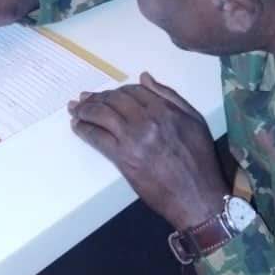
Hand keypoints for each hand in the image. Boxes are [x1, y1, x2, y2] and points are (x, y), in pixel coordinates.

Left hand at [68, 73, 227, 230]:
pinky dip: (84, 129)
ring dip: (84, 110)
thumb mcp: (194, 120)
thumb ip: (169, 96)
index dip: (116, 91)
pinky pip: (97, 138)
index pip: (132, 91)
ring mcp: (133, 138)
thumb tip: (144, 77)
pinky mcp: (123, 158)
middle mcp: (147, 119)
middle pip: (113, 100)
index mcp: (165, 109)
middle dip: (97, 98)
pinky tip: (77, 125)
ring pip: (101, 115)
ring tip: (75, 109)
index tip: (106, 94)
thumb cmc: (200, 160)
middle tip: (83, 99)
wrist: (197, 197)